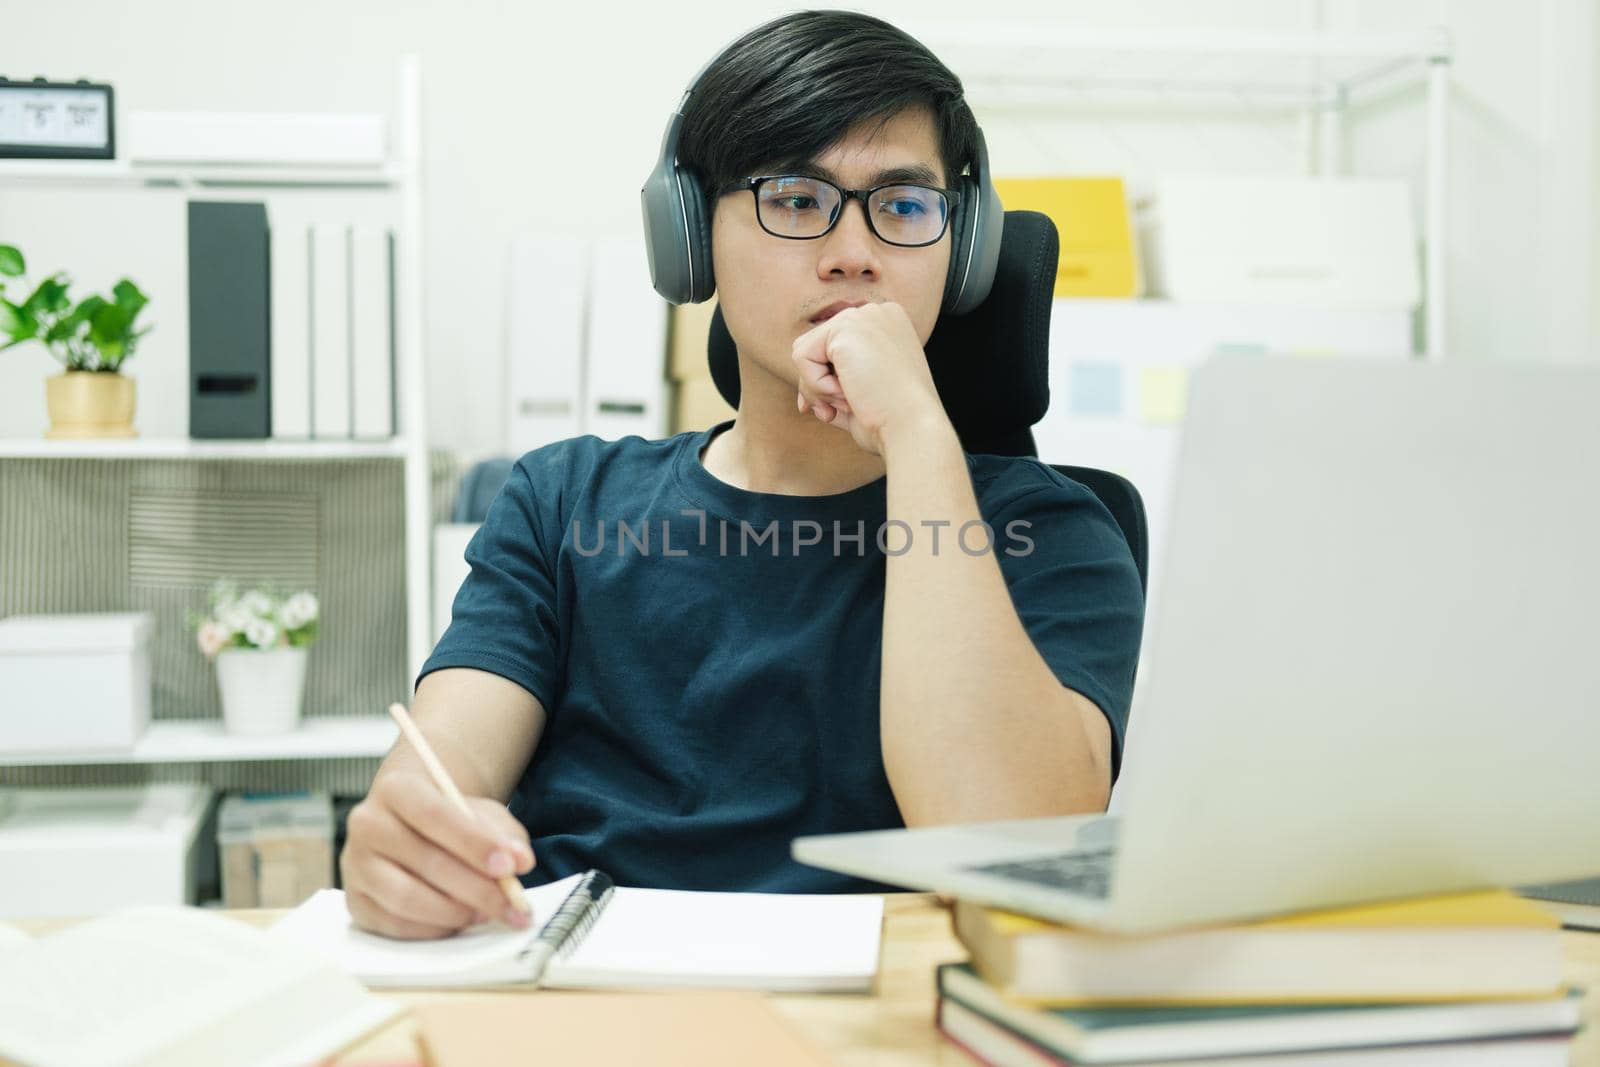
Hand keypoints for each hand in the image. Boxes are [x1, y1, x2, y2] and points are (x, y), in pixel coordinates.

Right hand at [340, 769, 536, 939]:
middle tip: (512, 904)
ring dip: (456, 911)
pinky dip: (434, 928)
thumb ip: (504, 834)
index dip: (474, 843)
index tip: (509, 867)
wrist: (409, 826)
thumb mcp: (481, 813)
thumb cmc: (448, 820)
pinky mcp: (355, 901)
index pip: (434, 813)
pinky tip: (460, 921)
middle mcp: (368, 824)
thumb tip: (521, 861)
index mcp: (397, 789)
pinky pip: (396, 924)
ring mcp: (356, 865)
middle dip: (477, 888)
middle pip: (425, 861)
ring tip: (487, 912)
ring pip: (407, 898)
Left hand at [791, 301, 949, 455]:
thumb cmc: (893, 420)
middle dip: (814, 384)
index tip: (829, 410)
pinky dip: (813, 386)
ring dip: (815, 387)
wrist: (912, 427)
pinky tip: (845, 395)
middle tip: (831, 413)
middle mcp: (877, 312)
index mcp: (888, 325)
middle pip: (816, 344)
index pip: (835, 346)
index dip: (823, 380)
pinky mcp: (846, 327)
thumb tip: (804, 396)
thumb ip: (837, 385)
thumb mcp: (864, 395)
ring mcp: (862, 315)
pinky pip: (801, 357)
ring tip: (845, 403)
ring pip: (804, 350)